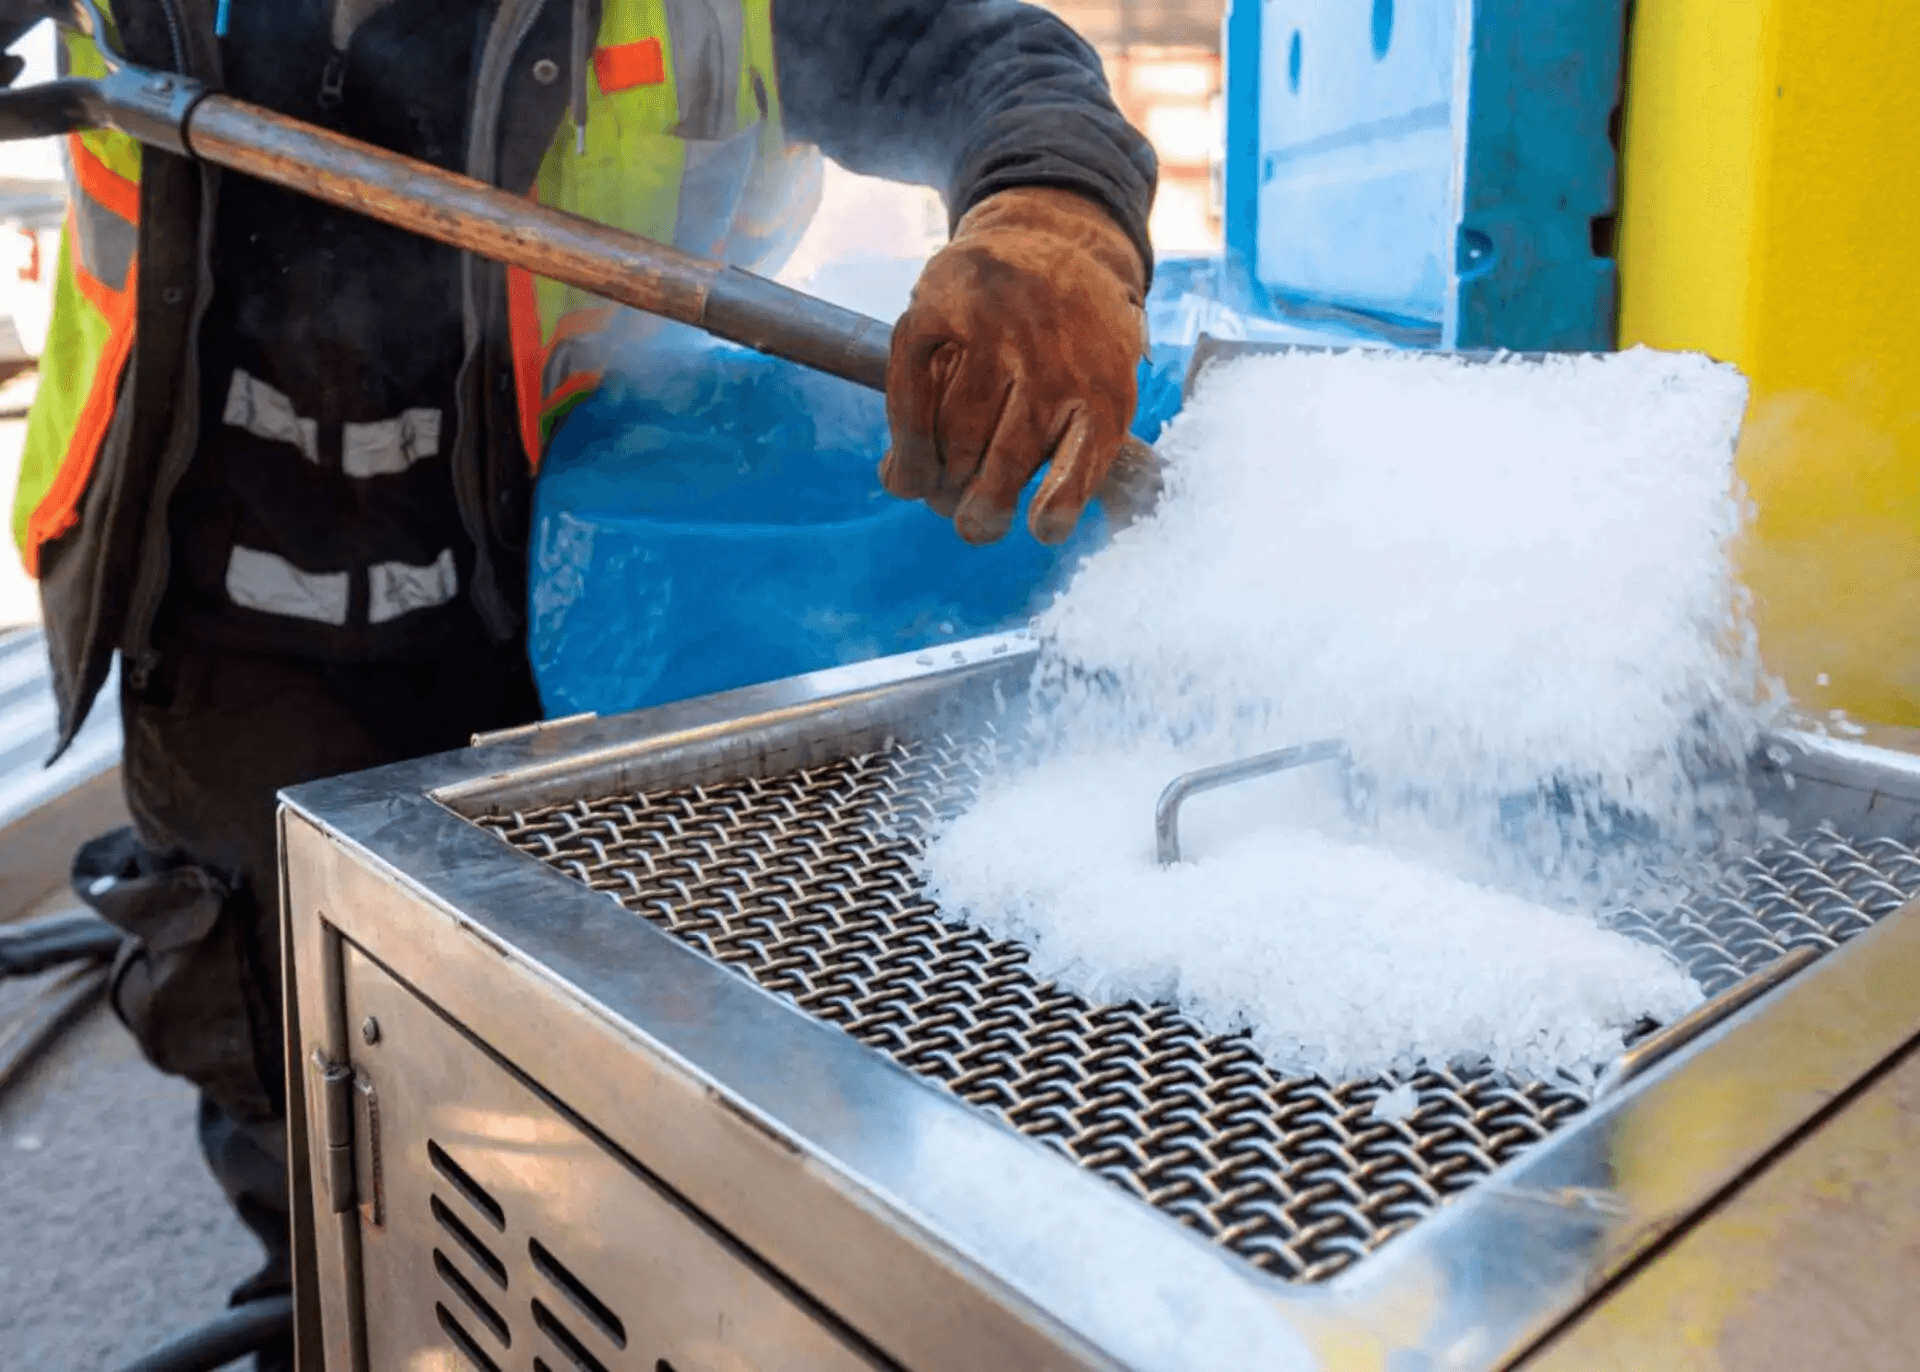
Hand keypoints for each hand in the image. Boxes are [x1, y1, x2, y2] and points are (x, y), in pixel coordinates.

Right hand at [882, 187, 1147, 545]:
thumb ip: (1080, 454)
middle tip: (971, 524)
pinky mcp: (940, 306)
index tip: (1038, 528)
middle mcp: (1052, 357)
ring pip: (956, 433)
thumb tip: (1044, 527)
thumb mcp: (1107, 388)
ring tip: (939, 493)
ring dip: (940, 480)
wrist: (1049, 240)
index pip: (1080, 465)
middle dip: (981, 511)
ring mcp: (994, 327)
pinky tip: (902, 476)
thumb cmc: (1078, 345)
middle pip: (1006, 461)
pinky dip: (904, 442)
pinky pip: (910, 391)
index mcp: (1104, 388)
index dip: (1055, 509)